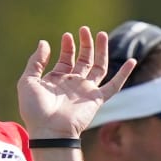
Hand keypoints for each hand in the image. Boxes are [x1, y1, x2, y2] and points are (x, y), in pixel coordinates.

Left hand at [16, 26, 134, 139]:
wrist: (48, 131)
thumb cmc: (35, 109)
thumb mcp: (28, 81)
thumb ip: (35, 61)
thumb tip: (45, 43)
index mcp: (57, 80)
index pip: (67, 59)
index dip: (68, 46)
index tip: (67, 35)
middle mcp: (73, 84)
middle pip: (84, 60)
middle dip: (85, 44)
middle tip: (84, 29)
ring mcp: (86, 91)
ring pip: (98, 68)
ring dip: (101, 51)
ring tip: (101, 34)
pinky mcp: (96, 99)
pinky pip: (114, 86)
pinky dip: (124, 74)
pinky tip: (132, 61)